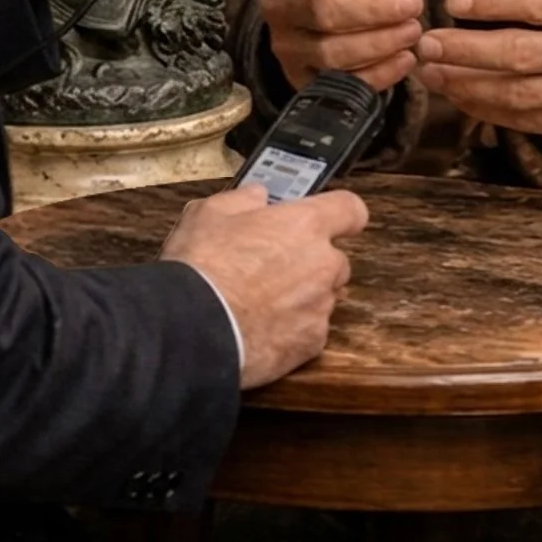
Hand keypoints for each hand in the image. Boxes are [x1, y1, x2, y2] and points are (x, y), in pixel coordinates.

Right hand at [161, 184, 368, 388]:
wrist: (191, 329)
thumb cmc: (202, 268)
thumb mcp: (210, 212)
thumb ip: (244, 198)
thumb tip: (258, 197)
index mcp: (305, 225)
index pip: (350, 210)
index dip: (340, 213)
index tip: (331, 218)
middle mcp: (322, 264)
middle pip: (335, 258)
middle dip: (311, 261)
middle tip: (274, 265)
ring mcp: (320, 306)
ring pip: (323, 296)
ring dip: (302, 295)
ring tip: (260, 300)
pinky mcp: (311, 344)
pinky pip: (311, 330)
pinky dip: (293, 328)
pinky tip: (261, 326)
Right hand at [259, 0, 422, 94]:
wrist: (337, 17)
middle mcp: (282, 5)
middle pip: (322, 15)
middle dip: (372, 12)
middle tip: (415, 3)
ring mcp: (290, 46)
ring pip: (331, 54)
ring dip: (379, 44)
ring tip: (415, 32)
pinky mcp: (305, 80)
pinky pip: (338, 85)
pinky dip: (376, 76)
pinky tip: (406, 60)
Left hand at [415, 0, 541, 148]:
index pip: (541, 4)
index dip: (495, 2)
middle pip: (522, 55)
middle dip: (468, 51)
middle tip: (426, 42)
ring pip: (522, 96)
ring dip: (471, 86)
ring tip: (432, 73)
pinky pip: (534, 122)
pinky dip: (495, 113)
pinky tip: (465, 99)